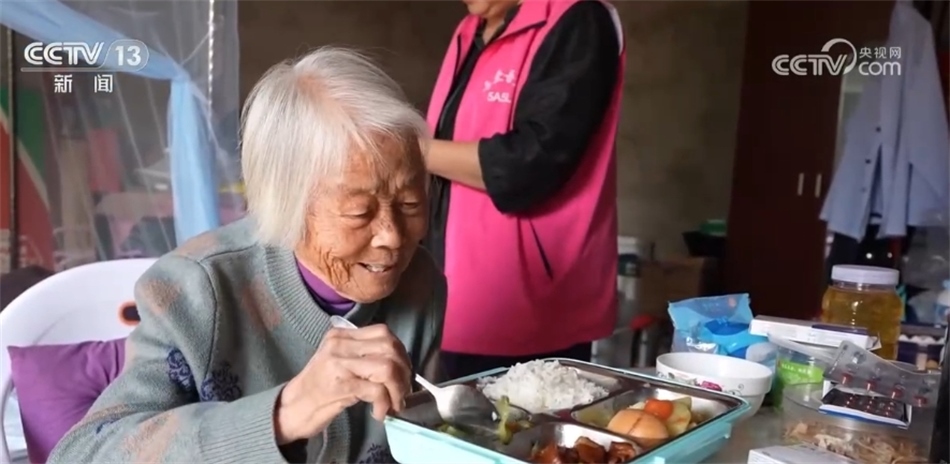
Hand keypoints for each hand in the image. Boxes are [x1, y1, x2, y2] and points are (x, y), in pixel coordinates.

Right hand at [274, 324, 412, 443]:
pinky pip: (377, 390)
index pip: (383, 333)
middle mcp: (340, 344)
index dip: (401, 353)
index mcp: (342, 335)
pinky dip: (385, 403)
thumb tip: (400, 363)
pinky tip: (379, 413)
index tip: (404, 372)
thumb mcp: (339, 361)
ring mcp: (339, 364)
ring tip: (394, 403)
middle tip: (403, 390)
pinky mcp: (341, 385)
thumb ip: (364, 355)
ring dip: (397, 389)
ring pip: (386, 368)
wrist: (293, 408)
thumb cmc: (319, 387)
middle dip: (404, 372)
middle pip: (389, 348)